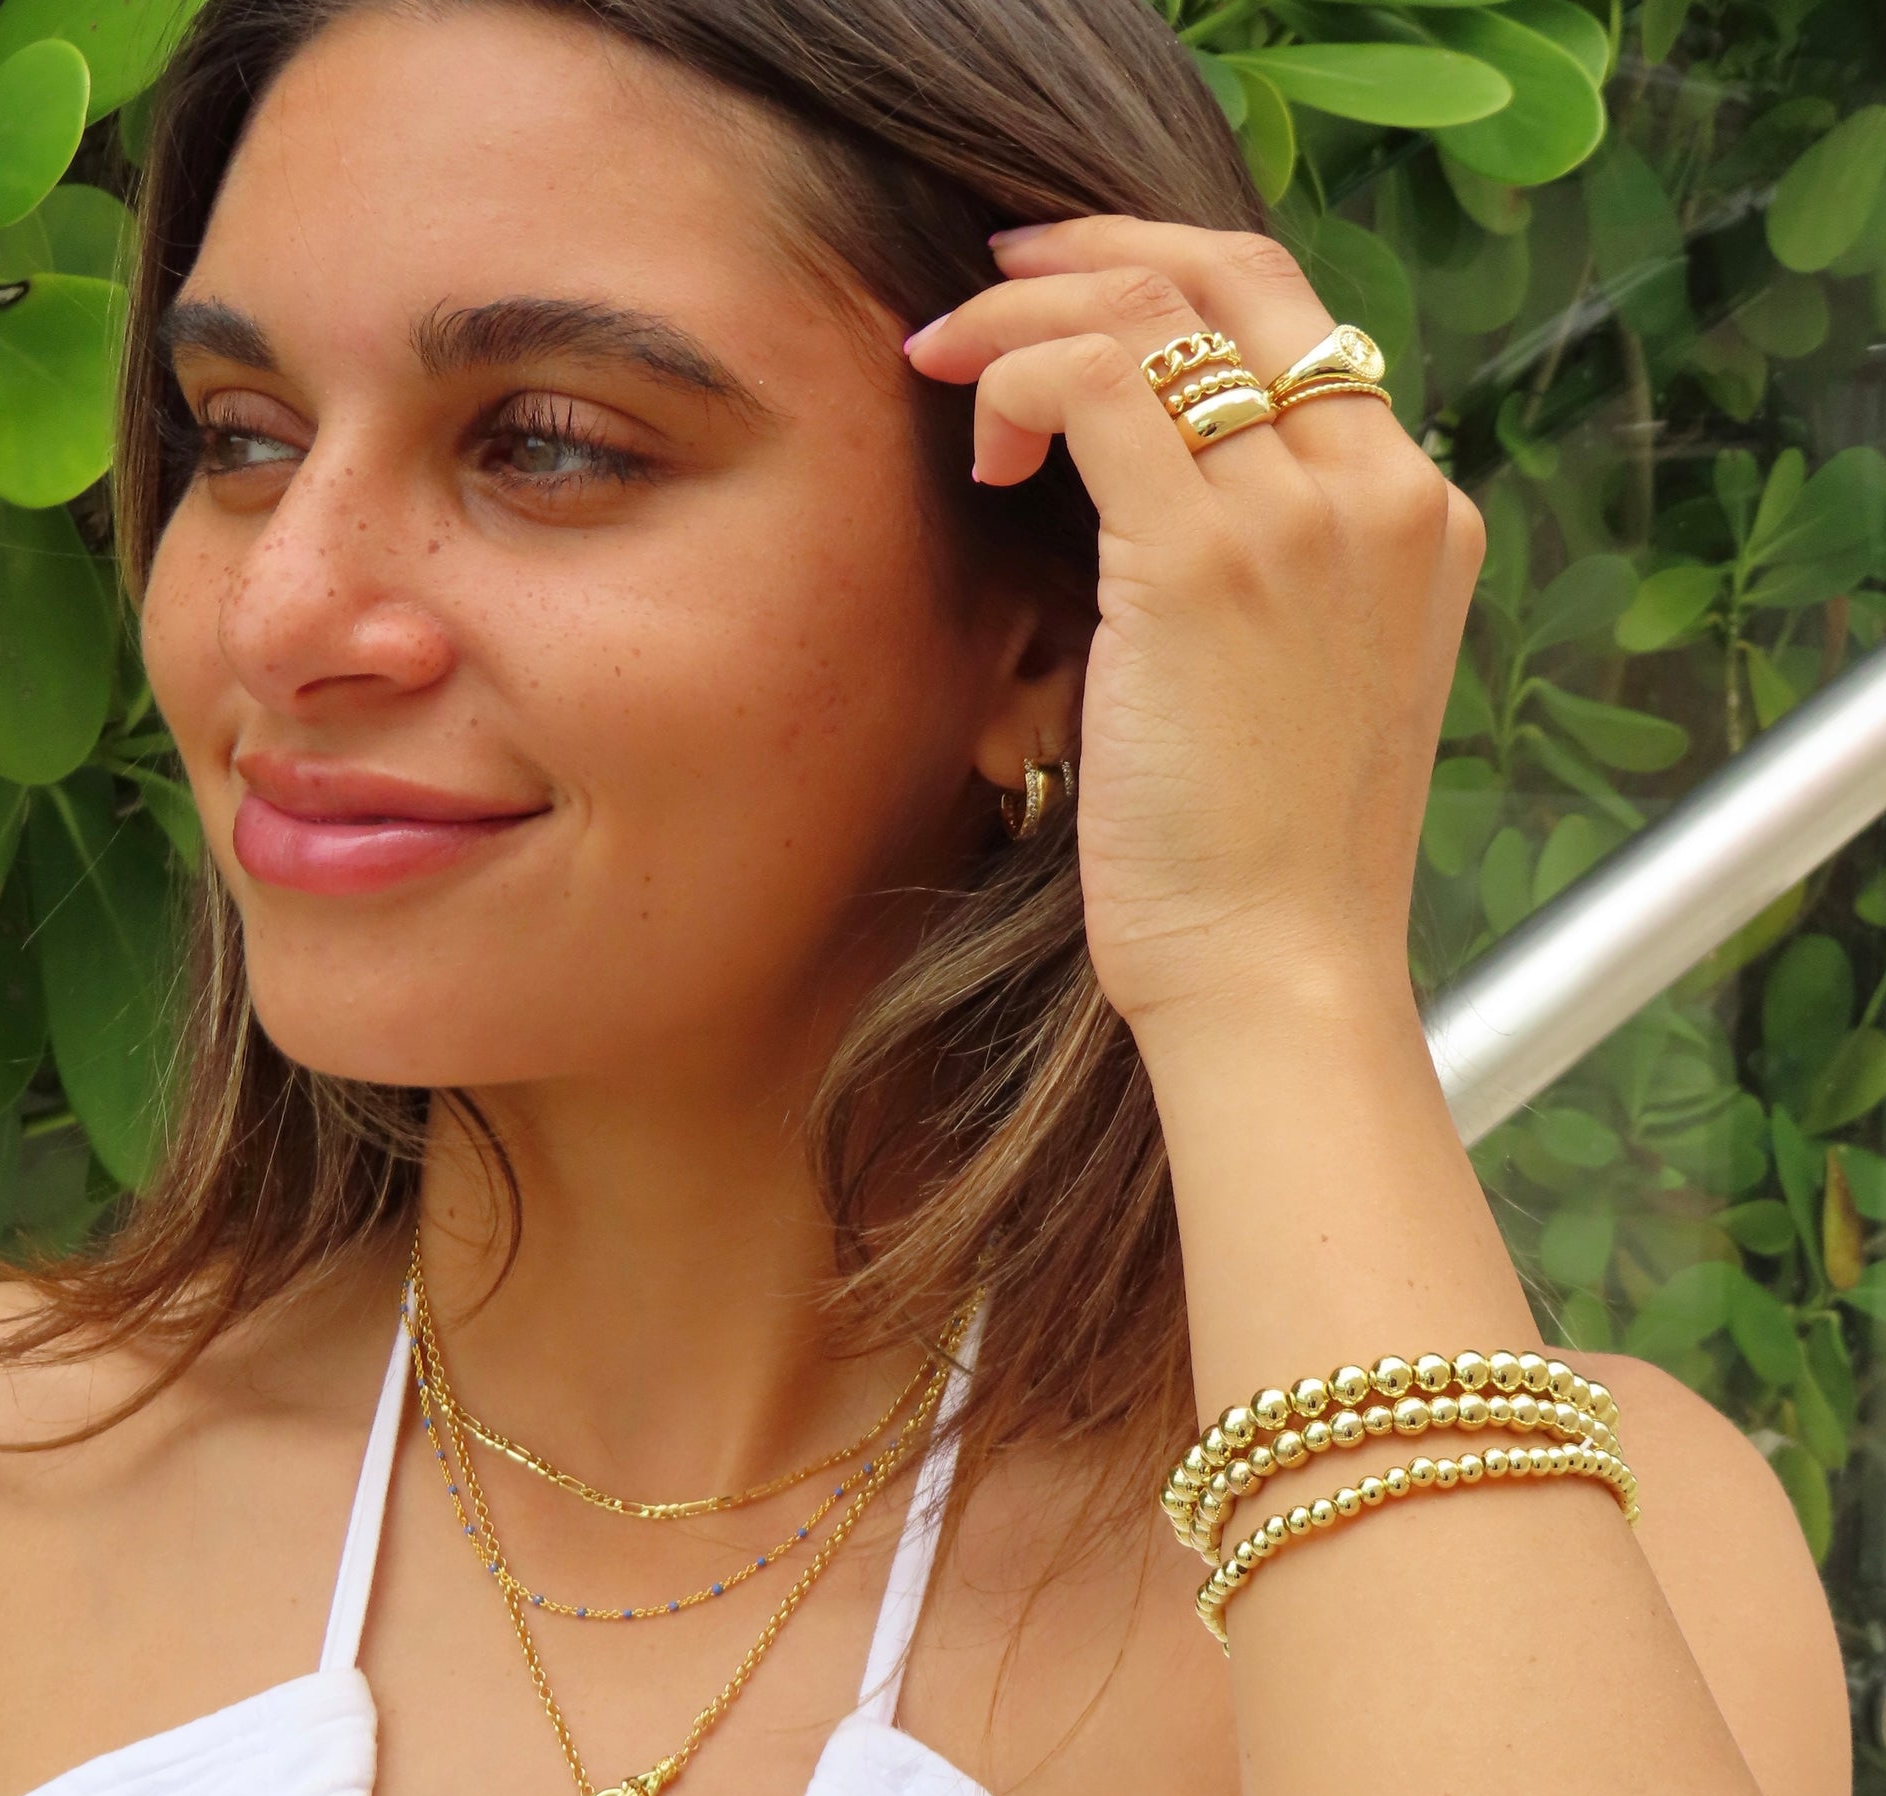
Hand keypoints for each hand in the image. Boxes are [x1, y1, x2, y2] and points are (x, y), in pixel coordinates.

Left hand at [903, 216, 1483, 1049]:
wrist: (1280, 972)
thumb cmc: (1264, 860)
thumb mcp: (1300, 684)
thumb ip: (1267, 569)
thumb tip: (1144, 492)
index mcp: (1419, 516)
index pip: (1301, 323)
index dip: (1172, 280)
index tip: (1066, 300)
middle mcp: (1382, 492)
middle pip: (1240, 274)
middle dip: (1095, 252)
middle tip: (990, 285)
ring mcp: (1304, 520)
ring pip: (1153, 314)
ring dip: (1026, 314)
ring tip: (948, 364)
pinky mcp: (1204, 565)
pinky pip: (1096, 384)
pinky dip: (1016, 378)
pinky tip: (980, 449)